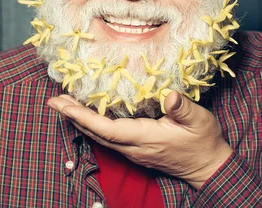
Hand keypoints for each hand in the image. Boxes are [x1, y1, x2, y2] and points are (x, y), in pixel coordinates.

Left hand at [47, 92, 232, 189]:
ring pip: (99, 136)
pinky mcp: (135, 149)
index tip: (65, 106)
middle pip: (96, 133)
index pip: (108, 129)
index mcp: (146, 138)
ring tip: (63, 103)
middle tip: (53, 100)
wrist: (208, 166)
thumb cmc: (204, 141)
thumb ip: (183, 109)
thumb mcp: (200, 121)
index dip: (85, 117)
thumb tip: (169, 95)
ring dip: (80, 120)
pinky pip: (107, 138)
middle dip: (73, 117)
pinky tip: (86, 114)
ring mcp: (133, 151)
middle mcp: (134, 147)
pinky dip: (92, 125)